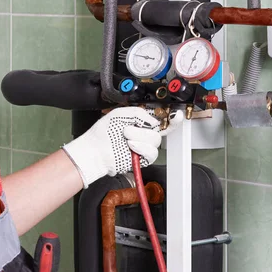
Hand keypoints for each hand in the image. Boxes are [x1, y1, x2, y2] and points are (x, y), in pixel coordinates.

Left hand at [62, 107, 182, 187]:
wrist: (95, 150)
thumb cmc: (102, 133)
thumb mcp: (119, 113)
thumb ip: (138, 112)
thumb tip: (152, 119)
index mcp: (141, 123)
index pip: (161, 120)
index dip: (172, 119)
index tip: (177, 116)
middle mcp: (144, 135)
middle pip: (159, 131)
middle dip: (143, 130)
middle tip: (127, 130)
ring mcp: (144, 147)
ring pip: (155, 141)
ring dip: (140, 138)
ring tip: (126, 138)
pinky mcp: (142, 159)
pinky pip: (152, 153)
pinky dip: (142, 148)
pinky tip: (132, 146)